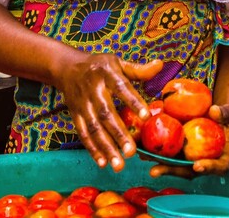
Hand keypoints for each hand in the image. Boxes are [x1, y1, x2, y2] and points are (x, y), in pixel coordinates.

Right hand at [55, 54, 162, 171]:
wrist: (67, 67)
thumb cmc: (99, 66)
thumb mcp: (117, 62)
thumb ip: (138, 70)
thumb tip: (160, 65)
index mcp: (106, 74)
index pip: (121, 87)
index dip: (133, 101)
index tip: (146, 116)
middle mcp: (93, 90)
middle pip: (106, 114)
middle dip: (118, 134)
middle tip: (131, 152)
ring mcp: (82, 104)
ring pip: (94, 128)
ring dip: (105, 147)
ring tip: (119, 165)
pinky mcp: (75, 115)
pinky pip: (83, 133)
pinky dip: (92, 149)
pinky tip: (103, 162)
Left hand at [148, 103, 228, 177]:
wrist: (224, 117)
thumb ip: (225, 113)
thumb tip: (214, 111)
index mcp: (223, 157)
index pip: (219, 167)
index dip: (208, 168)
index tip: (197, 166)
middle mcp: (206, 161)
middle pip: (190, 170)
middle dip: (171, 171)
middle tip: (155, 170)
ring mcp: (193, 157)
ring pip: (176, 163)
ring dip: (158, 161)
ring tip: (142, 156)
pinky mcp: (183, 149)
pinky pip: (170, 151)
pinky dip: (156, 148)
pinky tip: (142, 142)